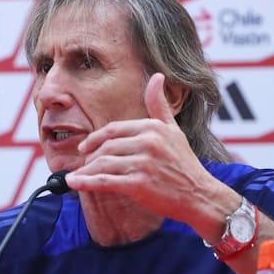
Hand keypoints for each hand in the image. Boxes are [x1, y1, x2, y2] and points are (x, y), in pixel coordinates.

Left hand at [65, 72, 218, 222]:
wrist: (200, 196)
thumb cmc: (185, 164)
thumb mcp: (173, 130)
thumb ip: (159, 105)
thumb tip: (156, 76)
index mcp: (152, 128)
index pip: (113, 130)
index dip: (95, 138)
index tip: (85, 147)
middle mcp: (148, 142)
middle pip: (105, 147)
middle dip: (90, 157)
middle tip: (83, 165)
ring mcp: (143, 164)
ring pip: (103, 164)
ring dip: (85, 171)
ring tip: (75, 177)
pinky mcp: (139, 185)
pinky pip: (105, 181)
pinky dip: (86, 182)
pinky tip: (74, 183)